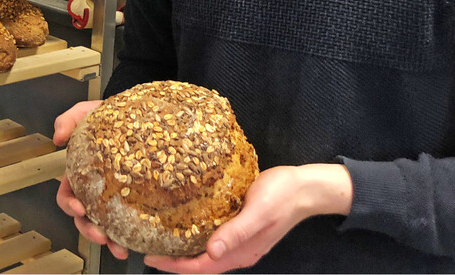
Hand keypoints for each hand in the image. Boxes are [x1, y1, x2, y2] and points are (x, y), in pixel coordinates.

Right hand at [53, 100, 128, 259]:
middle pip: (84, 218)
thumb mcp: (85, 112)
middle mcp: (93, 189)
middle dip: (89, 230)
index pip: (66, 195)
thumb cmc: (109, 115)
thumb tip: (59, 137)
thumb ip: (67, 120)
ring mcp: (114, 196)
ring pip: (106, 226)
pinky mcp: (134, 199)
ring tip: (119, 248)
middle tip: (101, 235)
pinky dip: (131, 234)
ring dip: (109, 240)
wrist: (137, 115)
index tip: (79, 207)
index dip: (70, 205)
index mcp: (79, 173)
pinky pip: (130, 221)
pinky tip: (138, 241)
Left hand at [143, 164, 352, 273]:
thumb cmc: (282, 196)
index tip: (151, 258)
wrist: (305, 188)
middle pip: (202, 264)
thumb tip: (211, 251)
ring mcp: (242, 241)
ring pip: (208, 253)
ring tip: (162, 241)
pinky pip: (216, 239)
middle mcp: (240, 251)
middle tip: (149, 250)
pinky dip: (198, 237)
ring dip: (186, 251)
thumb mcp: (258, 211)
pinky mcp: (243, 228)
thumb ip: (236, 231)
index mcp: (242, 251)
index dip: (176, 266)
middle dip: (176, 261)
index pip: (202, 266)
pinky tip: (187, 225)